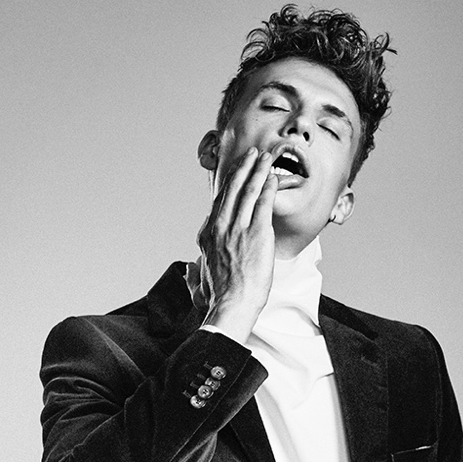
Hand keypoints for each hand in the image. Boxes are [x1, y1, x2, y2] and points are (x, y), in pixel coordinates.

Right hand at [197, 147, 278, 341]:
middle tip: (251, 155)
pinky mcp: (257, 232)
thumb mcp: (198, 284)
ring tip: (265, 157)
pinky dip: (268, 186)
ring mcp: (238, 227)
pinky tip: (273, 176)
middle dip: (243, 168)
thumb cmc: (218, 299)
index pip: (218, 203)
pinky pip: (263, 202)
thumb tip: (189, 270)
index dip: (228, 186)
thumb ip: (193, 274)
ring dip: (257, 170)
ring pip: (248, 190)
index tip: (235, 175)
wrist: (232, 306)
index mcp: (207, 235)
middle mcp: (220, 226)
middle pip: (232, 189)